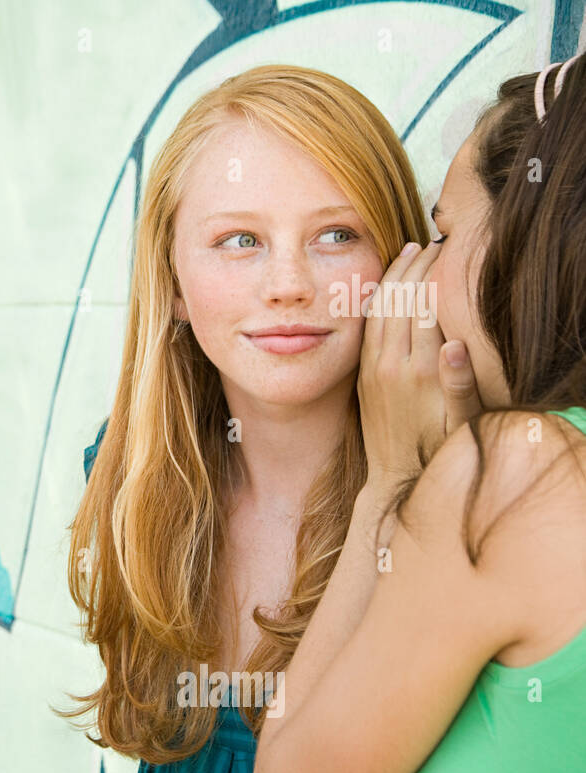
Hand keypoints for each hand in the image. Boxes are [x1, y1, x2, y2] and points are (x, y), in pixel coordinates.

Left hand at [358, 241, 479, 496]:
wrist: (396, 476)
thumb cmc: (438, 449)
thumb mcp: (461, 422)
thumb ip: (460, 383)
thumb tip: (455, 344)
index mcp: (420, 371)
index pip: (425, 307)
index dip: (435, 273)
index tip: (446, 248)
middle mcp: (392, 365)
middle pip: (401, 301)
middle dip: (416, 266)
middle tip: (431, 241)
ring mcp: (374, 368)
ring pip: (381, 309)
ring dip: (394, 276)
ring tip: (409, 250)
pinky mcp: (364, 373)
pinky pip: (367, 326)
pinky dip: (377, 299)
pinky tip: (387, 283)